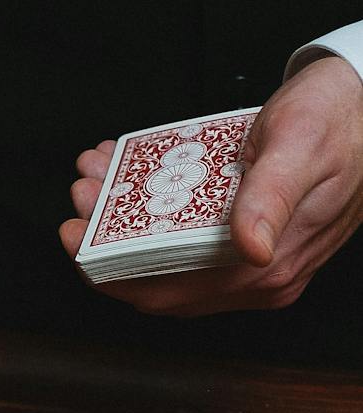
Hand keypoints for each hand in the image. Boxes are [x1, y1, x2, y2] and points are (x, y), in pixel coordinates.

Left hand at [58, 55, 362, 314]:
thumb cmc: (339, 120)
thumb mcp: (300, 147)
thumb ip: (272, 198)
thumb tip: (251, 248)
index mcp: (270, 268)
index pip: (172, 292)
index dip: (114, 271)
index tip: (76, 234)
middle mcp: (259, 274)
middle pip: (161, 279)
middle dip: (109, 242)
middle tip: (82, 197)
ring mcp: (252, 258)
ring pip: (166, 258)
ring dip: (123, 223)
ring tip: (97, 179)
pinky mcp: (246, 235)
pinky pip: (184, 236)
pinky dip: (149, 211)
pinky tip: (129, 174)